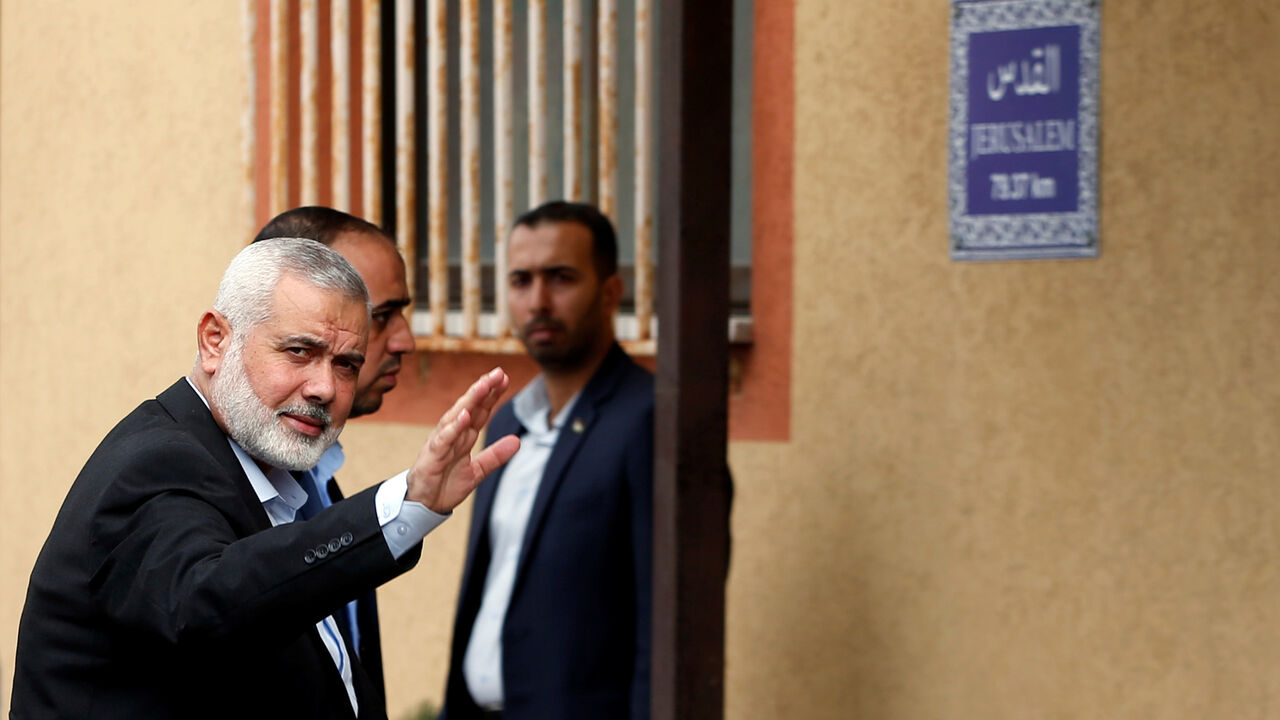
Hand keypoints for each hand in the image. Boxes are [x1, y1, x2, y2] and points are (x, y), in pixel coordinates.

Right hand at [406, 368, 520, 512]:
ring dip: (469, 401)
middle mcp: (452, 434)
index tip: (505, 379)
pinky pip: (444, 440)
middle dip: (483, 390)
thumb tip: (517, 441)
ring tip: (483, 386)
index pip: (480, 411)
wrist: (422, 505)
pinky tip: (464, 416)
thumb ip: (495, 456)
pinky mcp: (432, 456)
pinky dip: (454, 428)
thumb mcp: (477, 471)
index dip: (491, 395)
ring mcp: (441, 443)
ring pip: (456, 417)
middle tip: (497, 373)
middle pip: (469, 407)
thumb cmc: (445, 484)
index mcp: (463, 436)